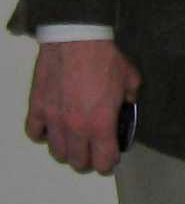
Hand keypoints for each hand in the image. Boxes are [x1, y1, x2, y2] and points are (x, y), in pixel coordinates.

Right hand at [24, 39, 139, 174]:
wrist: (76, 41)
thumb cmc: (106, 60)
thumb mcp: (131, 80)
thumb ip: (130, 98)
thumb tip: (127, 105)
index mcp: (101, 124)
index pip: (103, 161)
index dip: (108, 162)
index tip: (111, 156)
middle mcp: (75, 128)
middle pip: (77, 161)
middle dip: (88, 160)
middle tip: (93, 149)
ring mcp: (53, 119)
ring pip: (56, 152)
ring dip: (66, 151)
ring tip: (74, 141)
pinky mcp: (37, 107)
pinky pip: (34, 133)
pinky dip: (42, 134)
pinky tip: (52, 128)